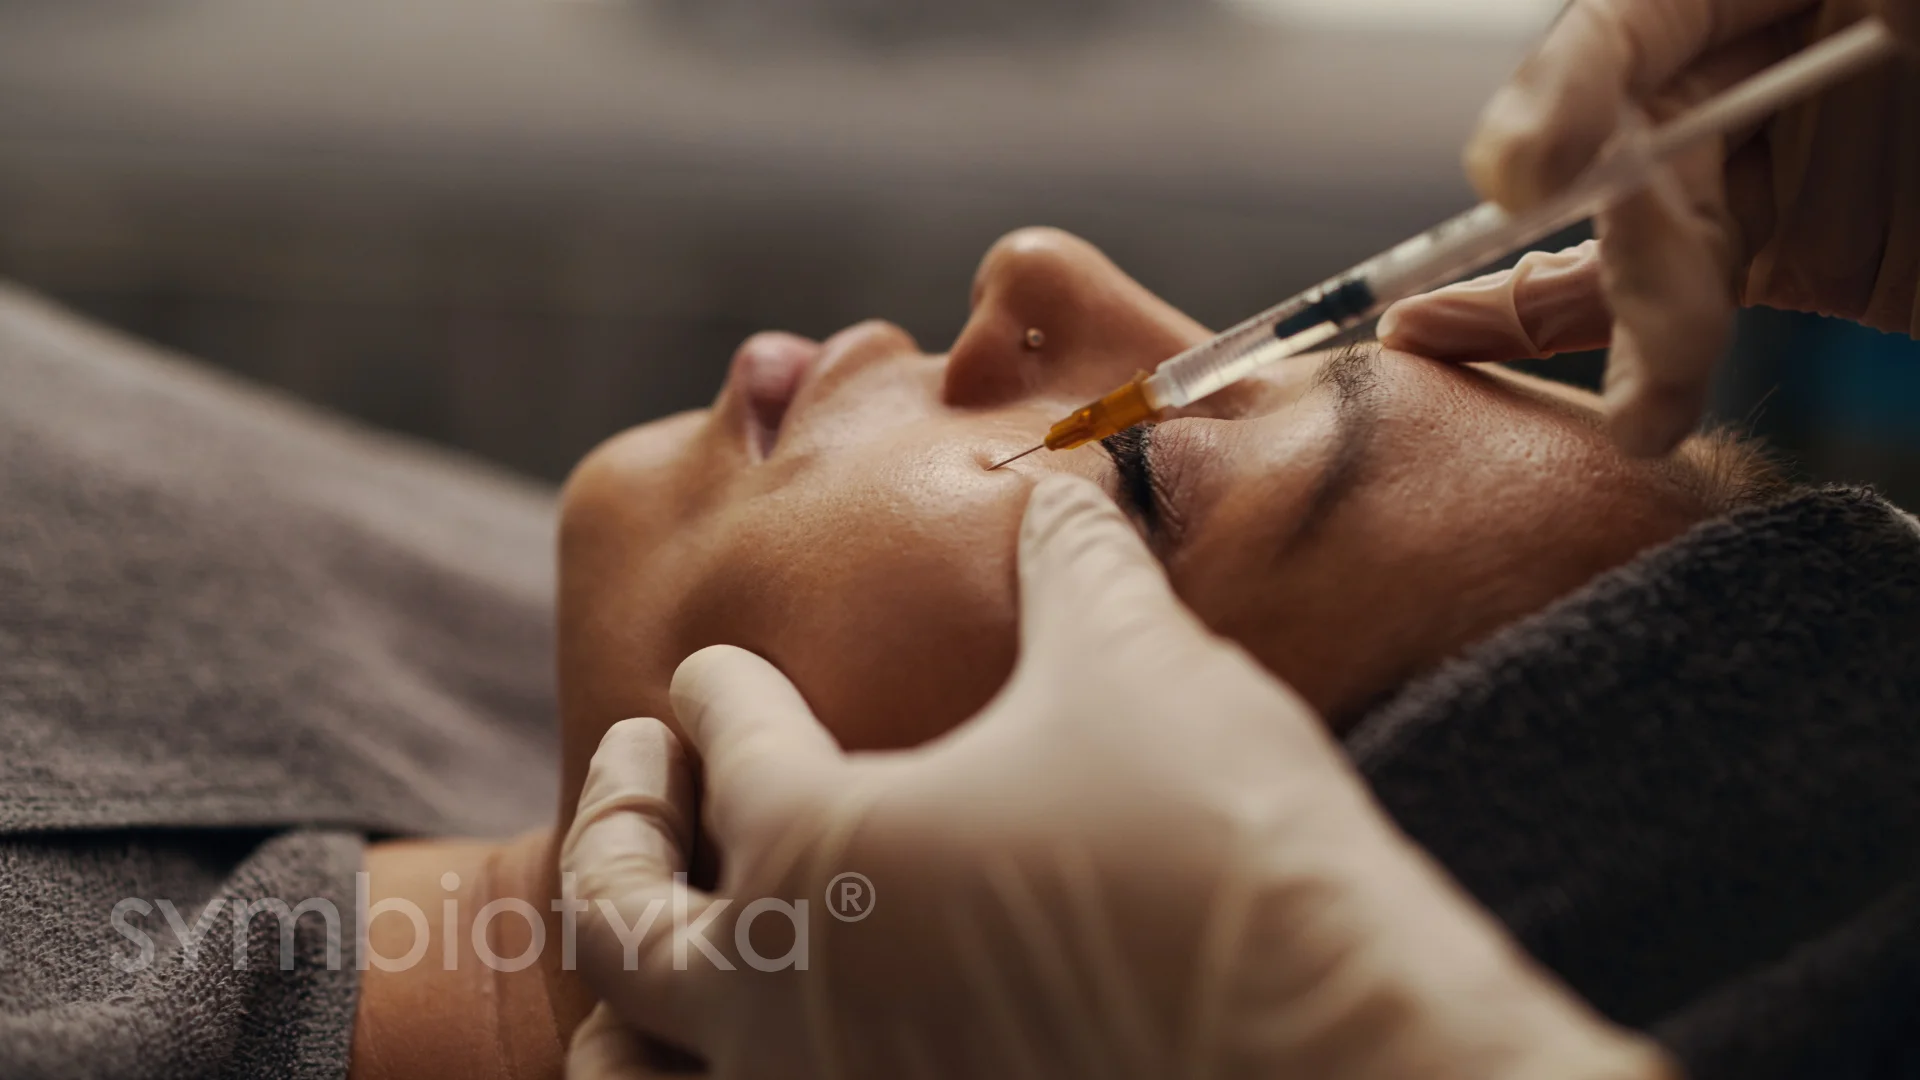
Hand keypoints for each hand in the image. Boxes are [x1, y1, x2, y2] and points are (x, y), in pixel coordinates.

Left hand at [560, 475, 1671, 1079]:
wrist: (1345, 1055)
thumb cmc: (1220, 851)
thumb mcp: (1135, 663)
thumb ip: (1072, 559)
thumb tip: (1067, 491)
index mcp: (814, 850)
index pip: (726, 743)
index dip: (716, 688)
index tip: (713, 671)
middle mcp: (783, 1001)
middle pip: (613, 921)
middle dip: (609, 823)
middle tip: (635, 761)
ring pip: (632, 1072)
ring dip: (629, 1001)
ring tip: (669, 943)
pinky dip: (721, 1074)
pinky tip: (789, 1034)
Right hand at [1378, 0, 1919, 456]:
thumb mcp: (1899, 1)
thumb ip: (1792, 31)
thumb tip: (1559, 143)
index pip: (1625, 26)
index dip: (1560, 94)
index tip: (1522, 176)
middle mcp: (1747, 66)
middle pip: (1624, 154)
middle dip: (1633, 248)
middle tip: (1670, 331)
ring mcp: (1762, 165)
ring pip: (1639, 251)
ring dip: (1640, 335)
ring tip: (1645, 419)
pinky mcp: (1786, 253)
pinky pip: (1669, 306)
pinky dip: (1634, 366)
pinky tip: (1630, 417)